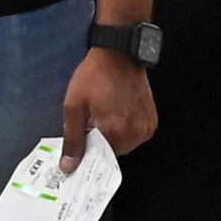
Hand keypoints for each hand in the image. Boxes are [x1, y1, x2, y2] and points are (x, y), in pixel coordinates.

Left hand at [60, 49, 156, 163]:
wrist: (119, 54)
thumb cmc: (95, 75)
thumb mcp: (75, 106)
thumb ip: (73, 139)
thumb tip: (69, 166)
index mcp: (115, 130)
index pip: (98, 158)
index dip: (87, 150)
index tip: (80, 142)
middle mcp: (134, 132)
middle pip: (112, 153)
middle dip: (100, 141)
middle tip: (92, 121)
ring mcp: (145, 127)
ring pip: (124, 145)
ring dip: (113, 136)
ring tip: (106, 113)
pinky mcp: (151, 120)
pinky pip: (135, 136)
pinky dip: (125, 129)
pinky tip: (118, 112)